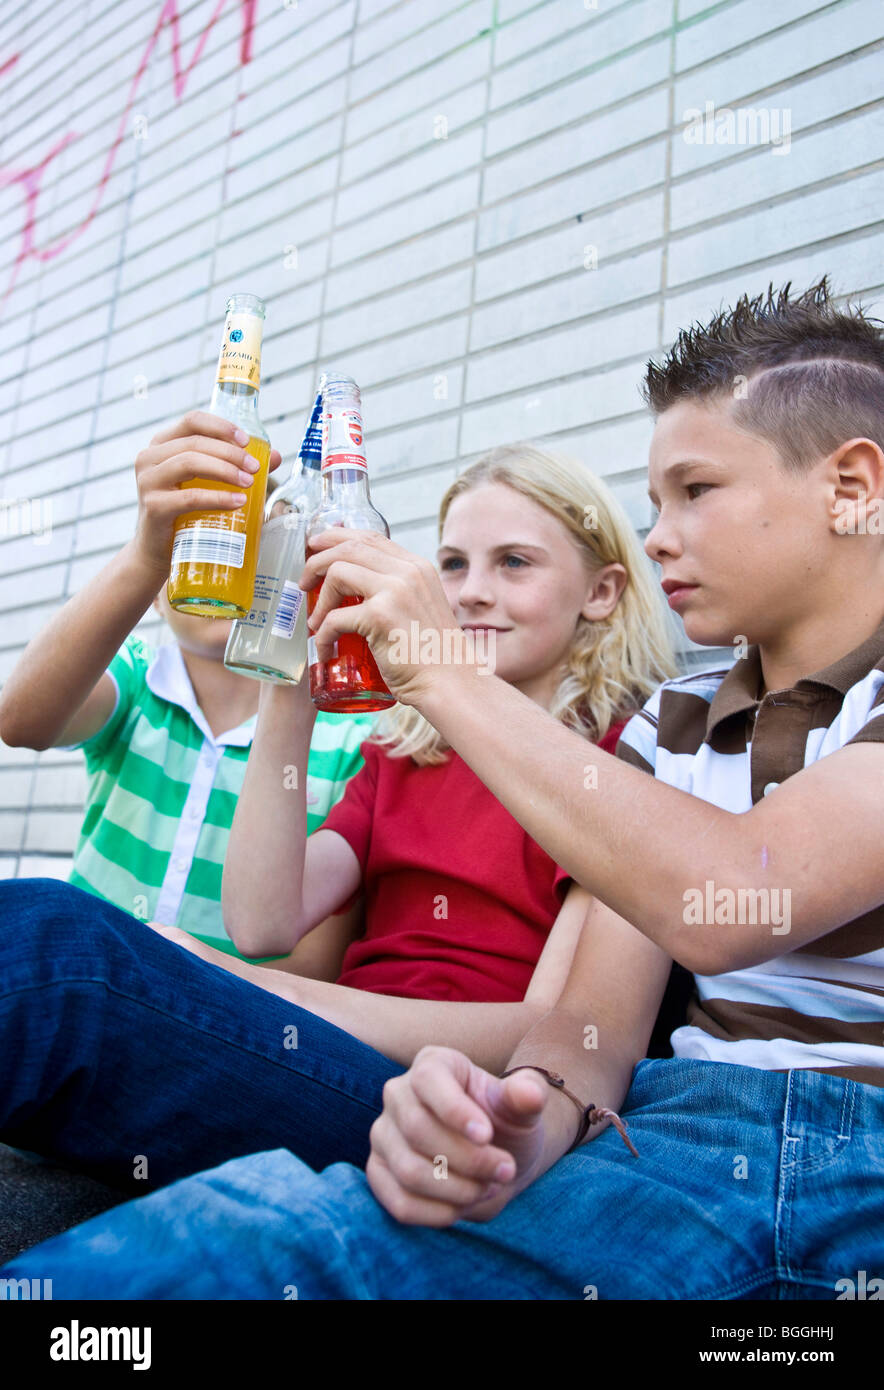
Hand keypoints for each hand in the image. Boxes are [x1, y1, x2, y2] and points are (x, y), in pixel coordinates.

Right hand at [131, 410, 282, 577]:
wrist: (159, 550)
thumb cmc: (185, 512)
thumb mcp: (207, 483)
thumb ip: (237, 466)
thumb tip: (274, 457)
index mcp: (162, 444)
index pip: (192, 421)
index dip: (221, 426)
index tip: (246, 441)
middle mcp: (150, 458)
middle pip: (194, 442)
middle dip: (230, 453)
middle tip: (254, 468)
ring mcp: (148, 482)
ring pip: (190, 463)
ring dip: (225, 470)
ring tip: (249, 482)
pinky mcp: (153, 507)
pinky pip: (190, 497)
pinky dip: (217, 498)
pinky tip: (237, 501)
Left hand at [298, 530, 479, 706]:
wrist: (450, 683)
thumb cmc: (434, 656)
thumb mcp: (421, 610)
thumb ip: (399, 594)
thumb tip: (360, 596)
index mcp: (417, 567)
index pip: (370, 538)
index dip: (337, 538)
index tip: (316, 547)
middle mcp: (407, 572)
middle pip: (349, 548)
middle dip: (317, 560)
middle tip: (304, 581)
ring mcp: (394, 591)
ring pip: (337, 573)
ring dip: (319, 597)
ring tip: (315, 621)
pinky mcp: (380, 616)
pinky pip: (334, 619)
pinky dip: (322, 636)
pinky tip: (324, 651)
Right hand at [366, 1045, 554, 1226]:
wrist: (495, 1155)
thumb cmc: (506, 1123)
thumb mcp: (521, 1108)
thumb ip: (527, 1096)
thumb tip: (530, 1093)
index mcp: (432, 1064)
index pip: (427, 1080)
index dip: (455, 1111)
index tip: (487, 1136)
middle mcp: (398, 1094)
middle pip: (418, 1130)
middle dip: (468, 1159)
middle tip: (505, 1169)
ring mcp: (383, 1134)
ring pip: (408, 1170)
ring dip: (457, 1189)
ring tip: (488, 1186)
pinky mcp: (379, 1172)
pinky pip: (399, 1203)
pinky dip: (437, 1213)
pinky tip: (464, 1206)